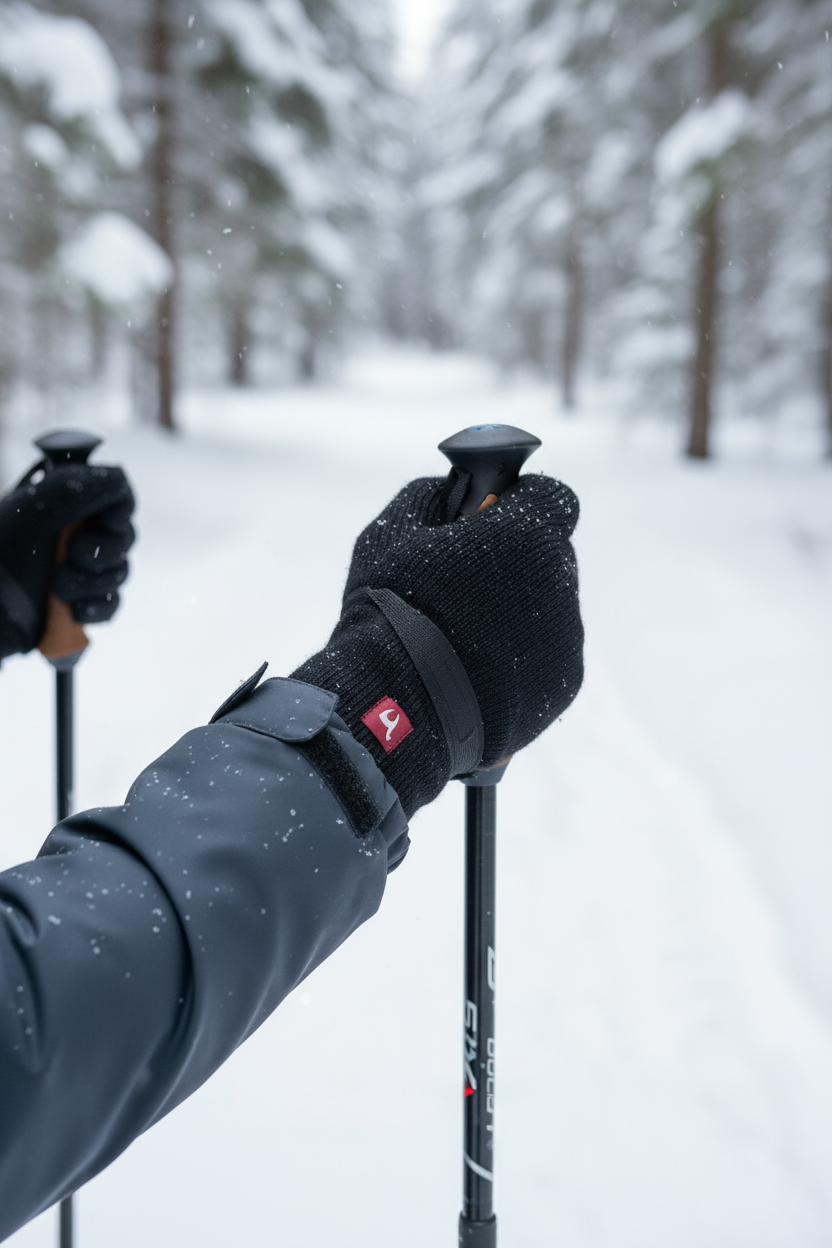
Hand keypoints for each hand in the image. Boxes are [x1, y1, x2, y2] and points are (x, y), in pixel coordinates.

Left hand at [0, 462, 134, 659]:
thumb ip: (75, 489)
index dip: (120, 511)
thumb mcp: (33, 513)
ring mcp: (79, 571)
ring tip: (59, 587)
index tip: (108, 522)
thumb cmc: (0, 554)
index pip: (117, 497)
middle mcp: (75, 534)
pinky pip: (110, 605)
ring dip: (92, 582)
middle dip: (103, 551)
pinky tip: (75, 610)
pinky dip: (97, 608)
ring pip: (117, 573)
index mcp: (65, 505)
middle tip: (74, 555)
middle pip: (123, 537)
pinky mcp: (79, 604)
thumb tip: (119, 478)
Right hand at [292, 473, 583, 817]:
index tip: (488, 520)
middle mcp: (560, 581)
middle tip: (462, 587)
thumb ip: (434, 497)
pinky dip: (518, 663)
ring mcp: (566, 638)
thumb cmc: (390, 611)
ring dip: (514, 616)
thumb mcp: (392, 531)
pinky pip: (546, 659)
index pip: (552, 497)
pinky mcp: (563, 687)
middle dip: (514, 563)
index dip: (521, 503)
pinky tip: (473, 675)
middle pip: (549, 556)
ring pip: (549, 611)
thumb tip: (453, 491)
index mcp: (526, 533)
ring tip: (460, 643)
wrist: (398, 706)